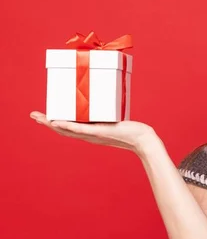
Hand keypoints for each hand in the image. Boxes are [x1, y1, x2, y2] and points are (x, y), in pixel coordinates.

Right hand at [29, 111, 158, 155]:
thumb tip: (104, 99)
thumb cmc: (131, 130)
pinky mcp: (99, 132)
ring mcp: (93, 135)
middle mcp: (88, 136)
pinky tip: (58, 122)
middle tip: (33, 115)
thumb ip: (107, 112)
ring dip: (52, 124)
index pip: (68, 129)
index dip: (54, 123)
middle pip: (63, 130)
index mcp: (90, 133)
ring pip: (68, 130)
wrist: (141, 139)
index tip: (44, 116)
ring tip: (40, 118)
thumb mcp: (115, 119)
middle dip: (46, 122)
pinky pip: (81, 129)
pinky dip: (69, 126)